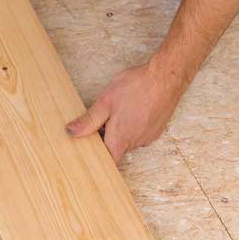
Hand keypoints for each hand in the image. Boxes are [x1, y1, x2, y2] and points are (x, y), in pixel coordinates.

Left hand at [67, 60, 190, 162]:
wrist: (166, 78)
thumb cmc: (137, 87)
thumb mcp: (106, 101)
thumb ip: (89, 120)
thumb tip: (72, 132)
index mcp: (121, 139)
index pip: (109, 162)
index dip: (99, 160)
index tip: (91, 152)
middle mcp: (136, 142)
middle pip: (117, 148)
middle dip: (107, 137)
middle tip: (101, 119)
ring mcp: (149, 136)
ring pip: (129, 139)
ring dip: (121, 130)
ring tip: (119, 109)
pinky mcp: (157, 129)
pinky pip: (140, 132)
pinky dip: (134, 124)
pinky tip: (132, 108)